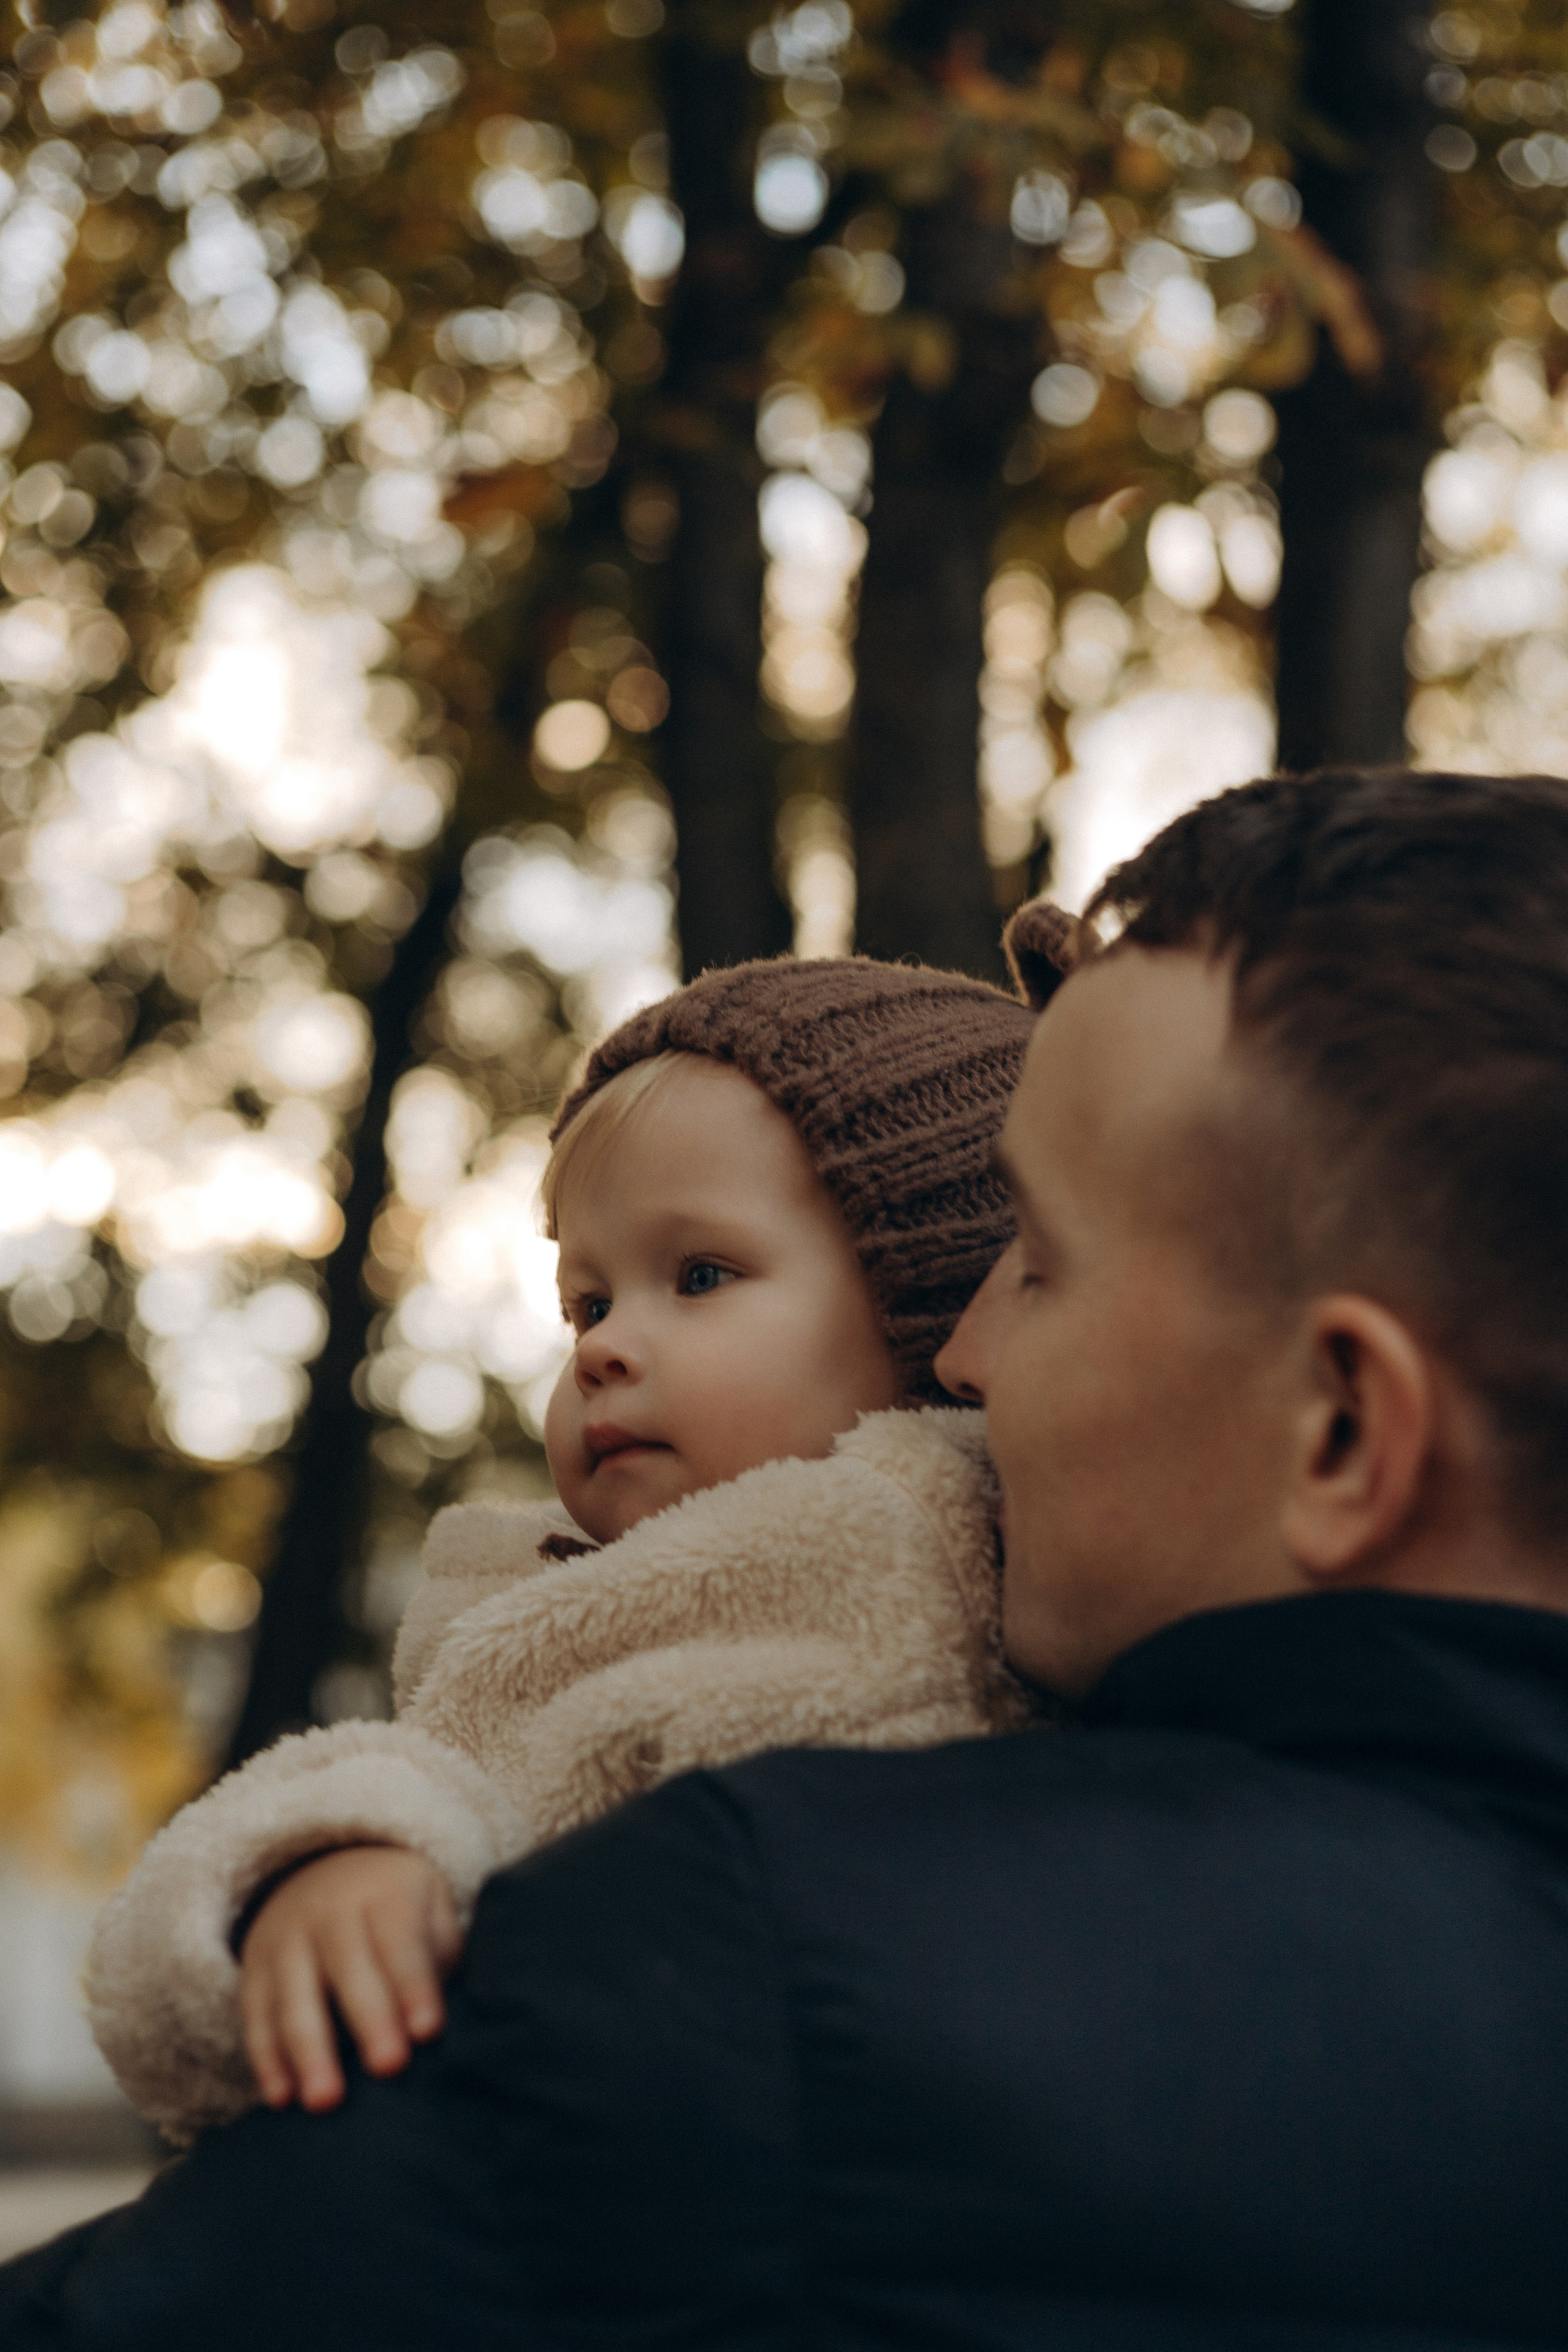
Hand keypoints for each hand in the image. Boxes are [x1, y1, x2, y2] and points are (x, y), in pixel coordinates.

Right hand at [240, 1845, 461, 2113]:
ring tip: (325, 2102)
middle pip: (349, 1967)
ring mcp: (286, 1937)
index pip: (401, 1940)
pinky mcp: (254, 1968)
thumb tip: (442, 2017)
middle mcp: (329, 1908)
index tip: (429, 2031)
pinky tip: (281, 2098)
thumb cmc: (398, 1907)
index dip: (414, 1985)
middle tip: (389, 2067)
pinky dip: (266, 2059)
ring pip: (295, 1997)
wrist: (327, 1866)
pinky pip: (257, 2015)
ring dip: (308, 2051)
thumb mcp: (429, 1907)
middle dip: (370, 2019)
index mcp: (384, 1890)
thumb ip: (440, 1954)